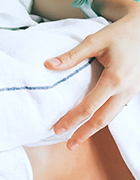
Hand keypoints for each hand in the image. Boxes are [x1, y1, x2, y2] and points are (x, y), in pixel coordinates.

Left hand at [46, 11, 139, 149]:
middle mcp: (126, 89)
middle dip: (84, 133)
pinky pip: (117, 109)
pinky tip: (93, 122)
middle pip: (103, 119)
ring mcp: (132, 92)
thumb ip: (72, 56)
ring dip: (95, 129)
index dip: (72, 119)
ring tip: (78, 138)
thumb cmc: (119, 33)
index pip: (89, 107)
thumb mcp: (94, 41)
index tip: (58, 129)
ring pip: (112, 117)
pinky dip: (104, 118)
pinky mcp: (133, 90)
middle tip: (68, 145)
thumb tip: (48, 65)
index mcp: (115, 79)